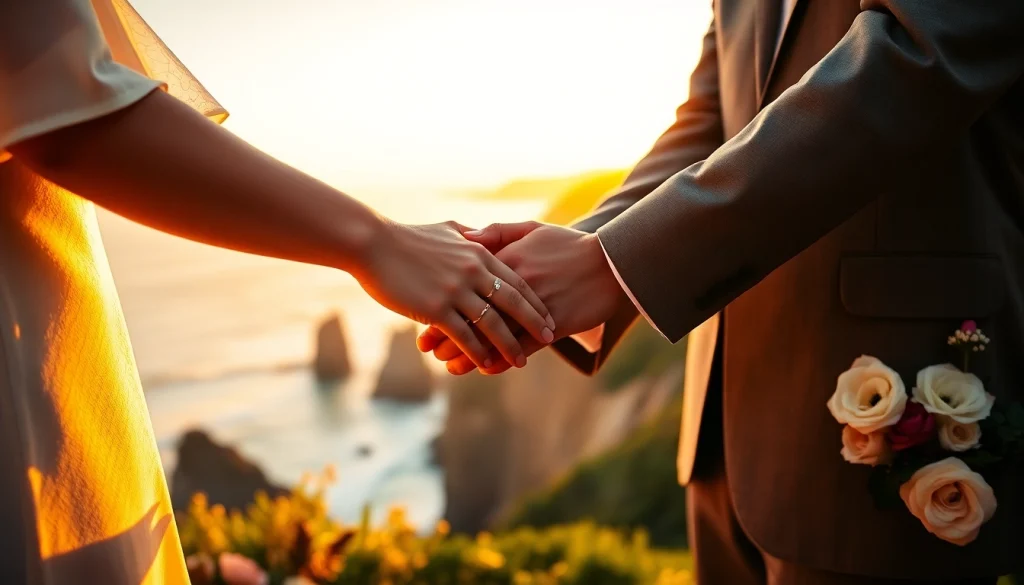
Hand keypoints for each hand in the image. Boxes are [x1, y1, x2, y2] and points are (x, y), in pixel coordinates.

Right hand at [356, 220, 554, 368]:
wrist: (372, 244)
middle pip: (513, 304)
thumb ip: (472, 236)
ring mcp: (456, 291)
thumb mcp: (448, 230)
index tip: (548, 316)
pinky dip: (478, 353)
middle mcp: (473, 272)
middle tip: (550, 340)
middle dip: (534, 324)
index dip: (535, 302)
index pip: (516, 282)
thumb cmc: (407, 238)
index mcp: (479, 254)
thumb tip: (484, 239)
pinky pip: (465, 336)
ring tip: (520, 361)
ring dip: (509, 346)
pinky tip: (486, 365)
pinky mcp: (436, 309)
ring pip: (492, 324)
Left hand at [417, 221, 622, 374]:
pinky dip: (503, 359)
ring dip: (469, 353)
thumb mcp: (532, 229)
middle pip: (473, 314)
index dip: (441, 303)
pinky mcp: (554, 326)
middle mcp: (515, 286)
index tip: (422, 313)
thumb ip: (496, 234)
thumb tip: (465, 238)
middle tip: (428, 348)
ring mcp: (534, 308)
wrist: (612, 261)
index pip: (464, 286)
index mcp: (506, 260)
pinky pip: (523, 347)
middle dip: (448, 334)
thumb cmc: (570, 244)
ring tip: (450, 366)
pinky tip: (486, 369)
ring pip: (494, 335)